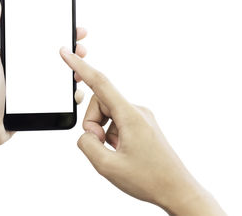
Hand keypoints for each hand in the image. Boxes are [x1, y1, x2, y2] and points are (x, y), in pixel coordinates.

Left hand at [0, 0, 87, 147]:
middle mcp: (26, 69)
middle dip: (72, 52)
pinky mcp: (37, 101)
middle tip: (82, 49)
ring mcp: (33, 85)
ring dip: (74, 72)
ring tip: (81, 73)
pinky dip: (68, 93)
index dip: (59, 32)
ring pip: (59, 75)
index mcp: (17, 55)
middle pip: (55, 56)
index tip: (74, 28)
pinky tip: (75, 92)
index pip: (42, 39)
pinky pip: (57, 94)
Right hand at [59, 48, 225, 215]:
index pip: (100, 83)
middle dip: (92, 123)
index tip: (66, 54)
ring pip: (107, 113)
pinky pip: (117, 121)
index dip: (80, 67)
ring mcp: (140, 117)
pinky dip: (111, 134)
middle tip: (100, 145)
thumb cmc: (149, 179)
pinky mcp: (141, 124)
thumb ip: (87, 144)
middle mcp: (136, 110)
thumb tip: (86, 134)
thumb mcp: (108, 166)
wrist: (177, 190)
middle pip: (100, 102)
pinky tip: (121, 150)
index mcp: (130, 115)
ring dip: (102, 131)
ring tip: (114, 151)